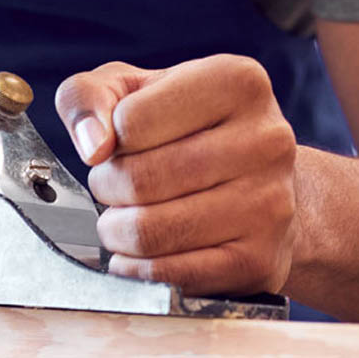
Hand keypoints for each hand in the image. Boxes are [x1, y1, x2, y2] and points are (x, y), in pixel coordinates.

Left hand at [55, 56, 296, 294]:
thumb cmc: (187, 130)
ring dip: (117, 232)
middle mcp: (266, 139)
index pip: (131, 121)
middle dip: (108, 189)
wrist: (260, 187)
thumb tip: (92, 143)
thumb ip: (89, 95)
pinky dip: (136, 270)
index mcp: (237, 81)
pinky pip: (170, 276)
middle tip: (115, 189)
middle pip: (139, 179)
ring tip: (126, 219)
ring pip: (149, 231)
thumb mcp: (133, 90)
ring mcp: (270, 203)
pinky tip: (139, 255)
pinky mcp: (261, 260)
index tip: (121, 146)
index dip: (108, 140)